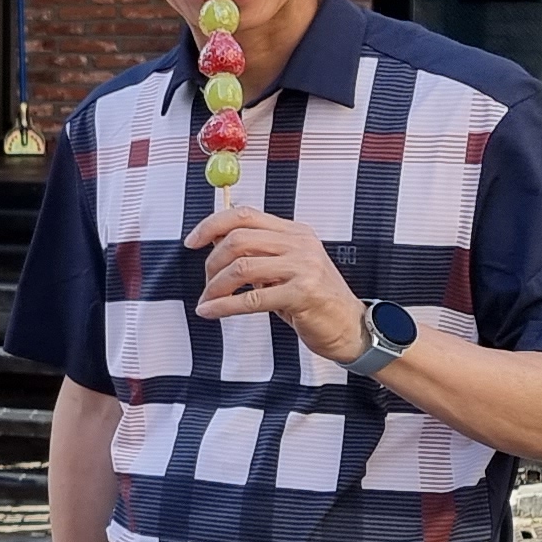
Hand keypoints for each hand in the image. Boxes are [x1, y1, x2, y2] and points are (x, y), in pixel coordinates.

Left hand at [182, 204, 365, 361]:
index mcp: (294, 232)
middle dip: (212, 263)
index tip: (191, 242)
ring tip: (208, 300)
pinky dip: (224, 305)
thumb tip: (212, 241)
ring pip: (241, 267)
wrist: (350, 326)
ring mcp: (303, 267)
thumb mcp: (286, 267)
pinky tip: (210, 311)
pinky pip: (251, 298)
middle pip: (238, 239)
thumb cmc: (313, 299)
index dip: (212, 225)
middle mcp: (300, 244)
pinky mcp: (302, 293)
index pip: (245, 215)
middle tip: (207, 283)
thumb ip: (258, 252)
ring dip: (215, 286)